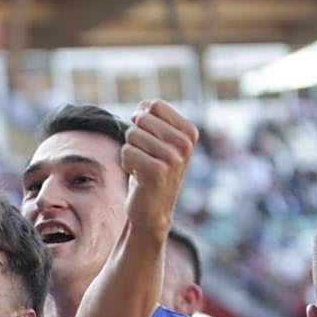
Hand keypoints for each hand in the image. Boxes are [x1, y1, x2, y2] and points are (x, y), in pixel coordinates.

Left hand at [122, 100, 198, 240]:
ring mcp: (174, 157)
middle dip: (135, 138)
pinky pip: (126, 151)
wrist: (152, 210)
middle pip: (141, 119)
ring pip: (131, 135)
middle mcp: (185, 143)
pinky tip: (138, 177)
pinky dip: (126, 164)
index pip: (154, 105)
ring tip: (143, 168)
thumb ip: (151, 117)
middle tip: (146, 158)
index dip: (142, 121)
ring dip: (130, 152)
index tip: (151, 142)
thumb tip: (142, 105)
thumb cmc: (151, 171)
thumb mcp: (156, 140)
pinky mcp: (157, 170)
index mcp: (189, 132)